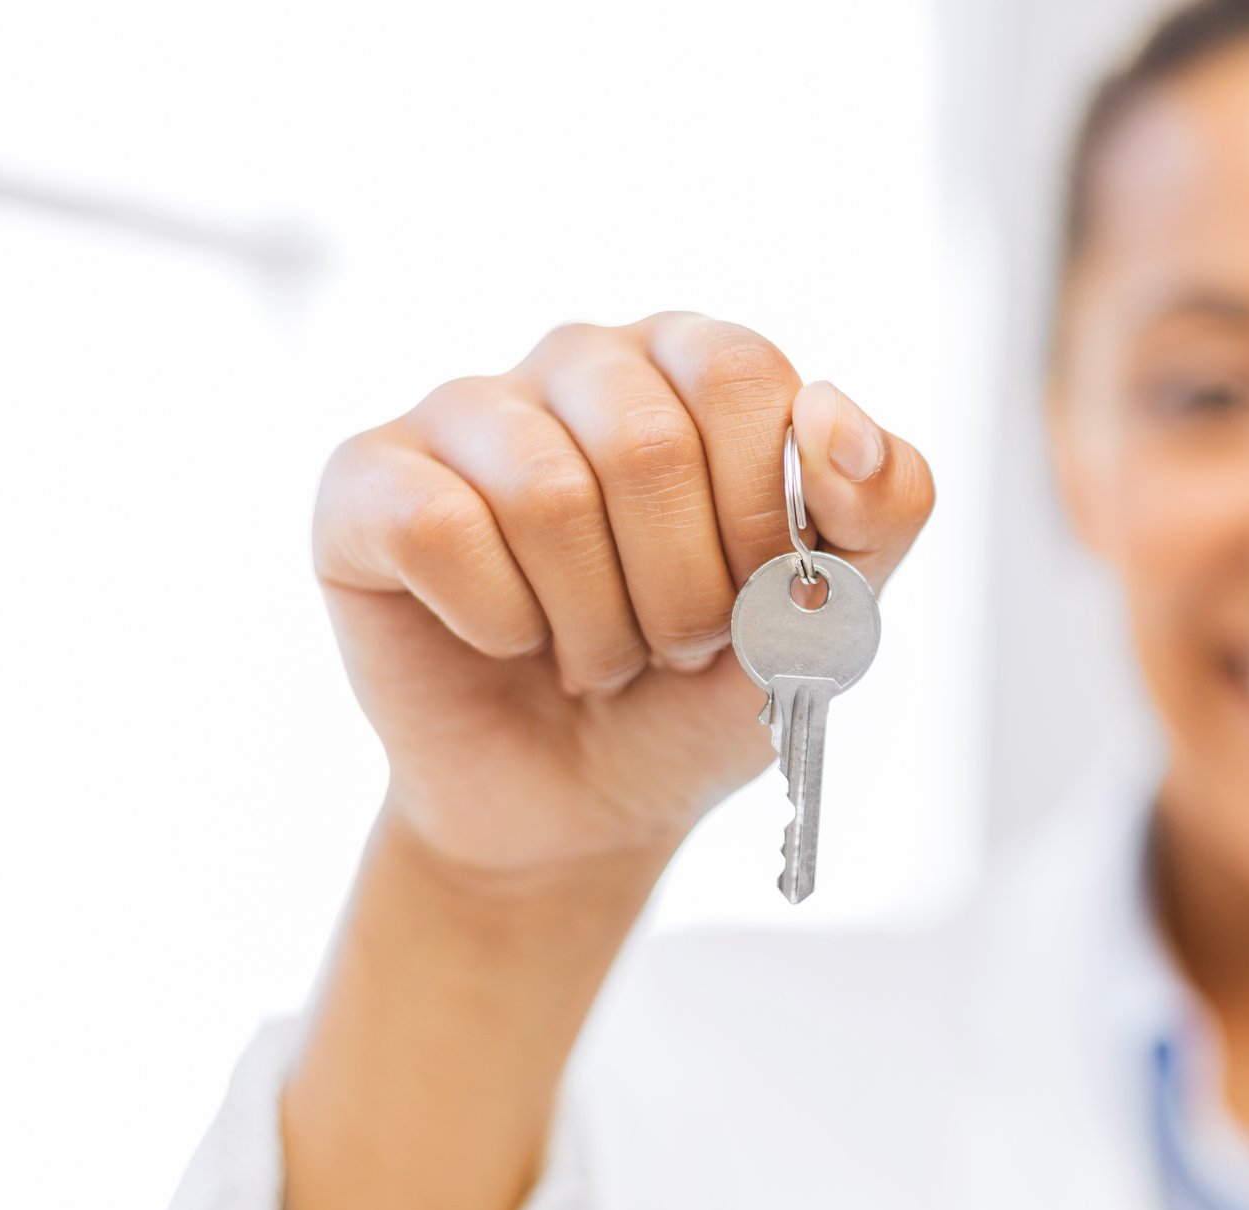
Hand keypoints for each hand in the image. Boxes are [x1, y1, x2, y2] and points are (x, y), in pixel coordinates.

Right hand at [313, 313, 934, 876]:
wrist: (587, 808)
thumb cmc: (704, 693)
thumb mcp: (832, 619)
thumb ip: (882, 509)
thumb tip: (834, 411)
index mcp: (700, 367)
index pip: (745, 377)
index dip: (761, 517)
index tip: (754, 592)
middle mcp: (584, 362)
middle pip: (648, 441)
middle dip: (682, 594)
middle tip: (669, 641)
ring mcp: (468, 412)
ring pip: (544, 493)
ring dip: (594, 625)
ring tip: (593, 652)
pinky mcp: (367, 480)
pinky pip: (437, 529)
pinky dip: (496, 625)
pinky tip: (503, 640)